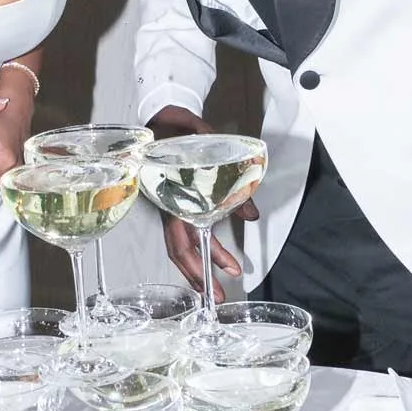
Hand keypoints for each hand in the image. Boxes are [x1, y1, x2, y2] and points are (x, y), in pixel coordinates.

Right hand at [148, 104, 259, 302]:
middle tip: (219, 294)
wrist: (159, 117)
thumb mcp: (208, 147)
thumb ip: (231, 180)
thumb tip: (252, 216)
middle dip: (198, 274)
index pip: (187, 233)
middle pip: (178, 248)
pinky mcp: (171, 202)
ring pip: (175, 244)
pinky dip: (189, 252)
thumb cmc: (180, 131)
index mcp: (173, 192)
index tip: (230, 267)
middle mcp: (168, 203)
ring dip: (192, 268)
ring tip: (211, 287)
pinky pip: (177, 233)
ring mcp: (167, 204)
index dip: (208, 253)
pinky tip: (201, 261)